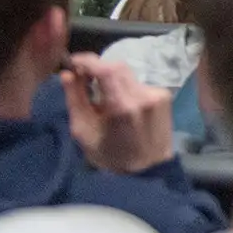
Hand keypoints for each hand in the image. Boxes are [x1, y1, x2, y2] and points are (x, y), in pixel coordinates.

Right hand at [61, 53, 175, 173]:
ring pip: (128, 75)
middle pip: (118, 67)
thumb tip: (68, 74)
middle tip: (83, 77)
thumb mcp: (84, 132)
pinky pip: (139, 85)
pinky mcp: (165, 96)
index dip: (88, 60)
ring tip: (103, 100)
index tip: (74, 61)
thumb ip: (75, 100)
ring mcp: (158, 94)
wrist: (148, 172)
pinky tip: (123, 108)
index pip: (106, 69)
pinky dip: (126, 90)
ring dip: (112, 81)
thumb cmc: (110, 157)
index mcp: (122, 106)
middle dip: (98, 68)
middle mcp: (144, 96)